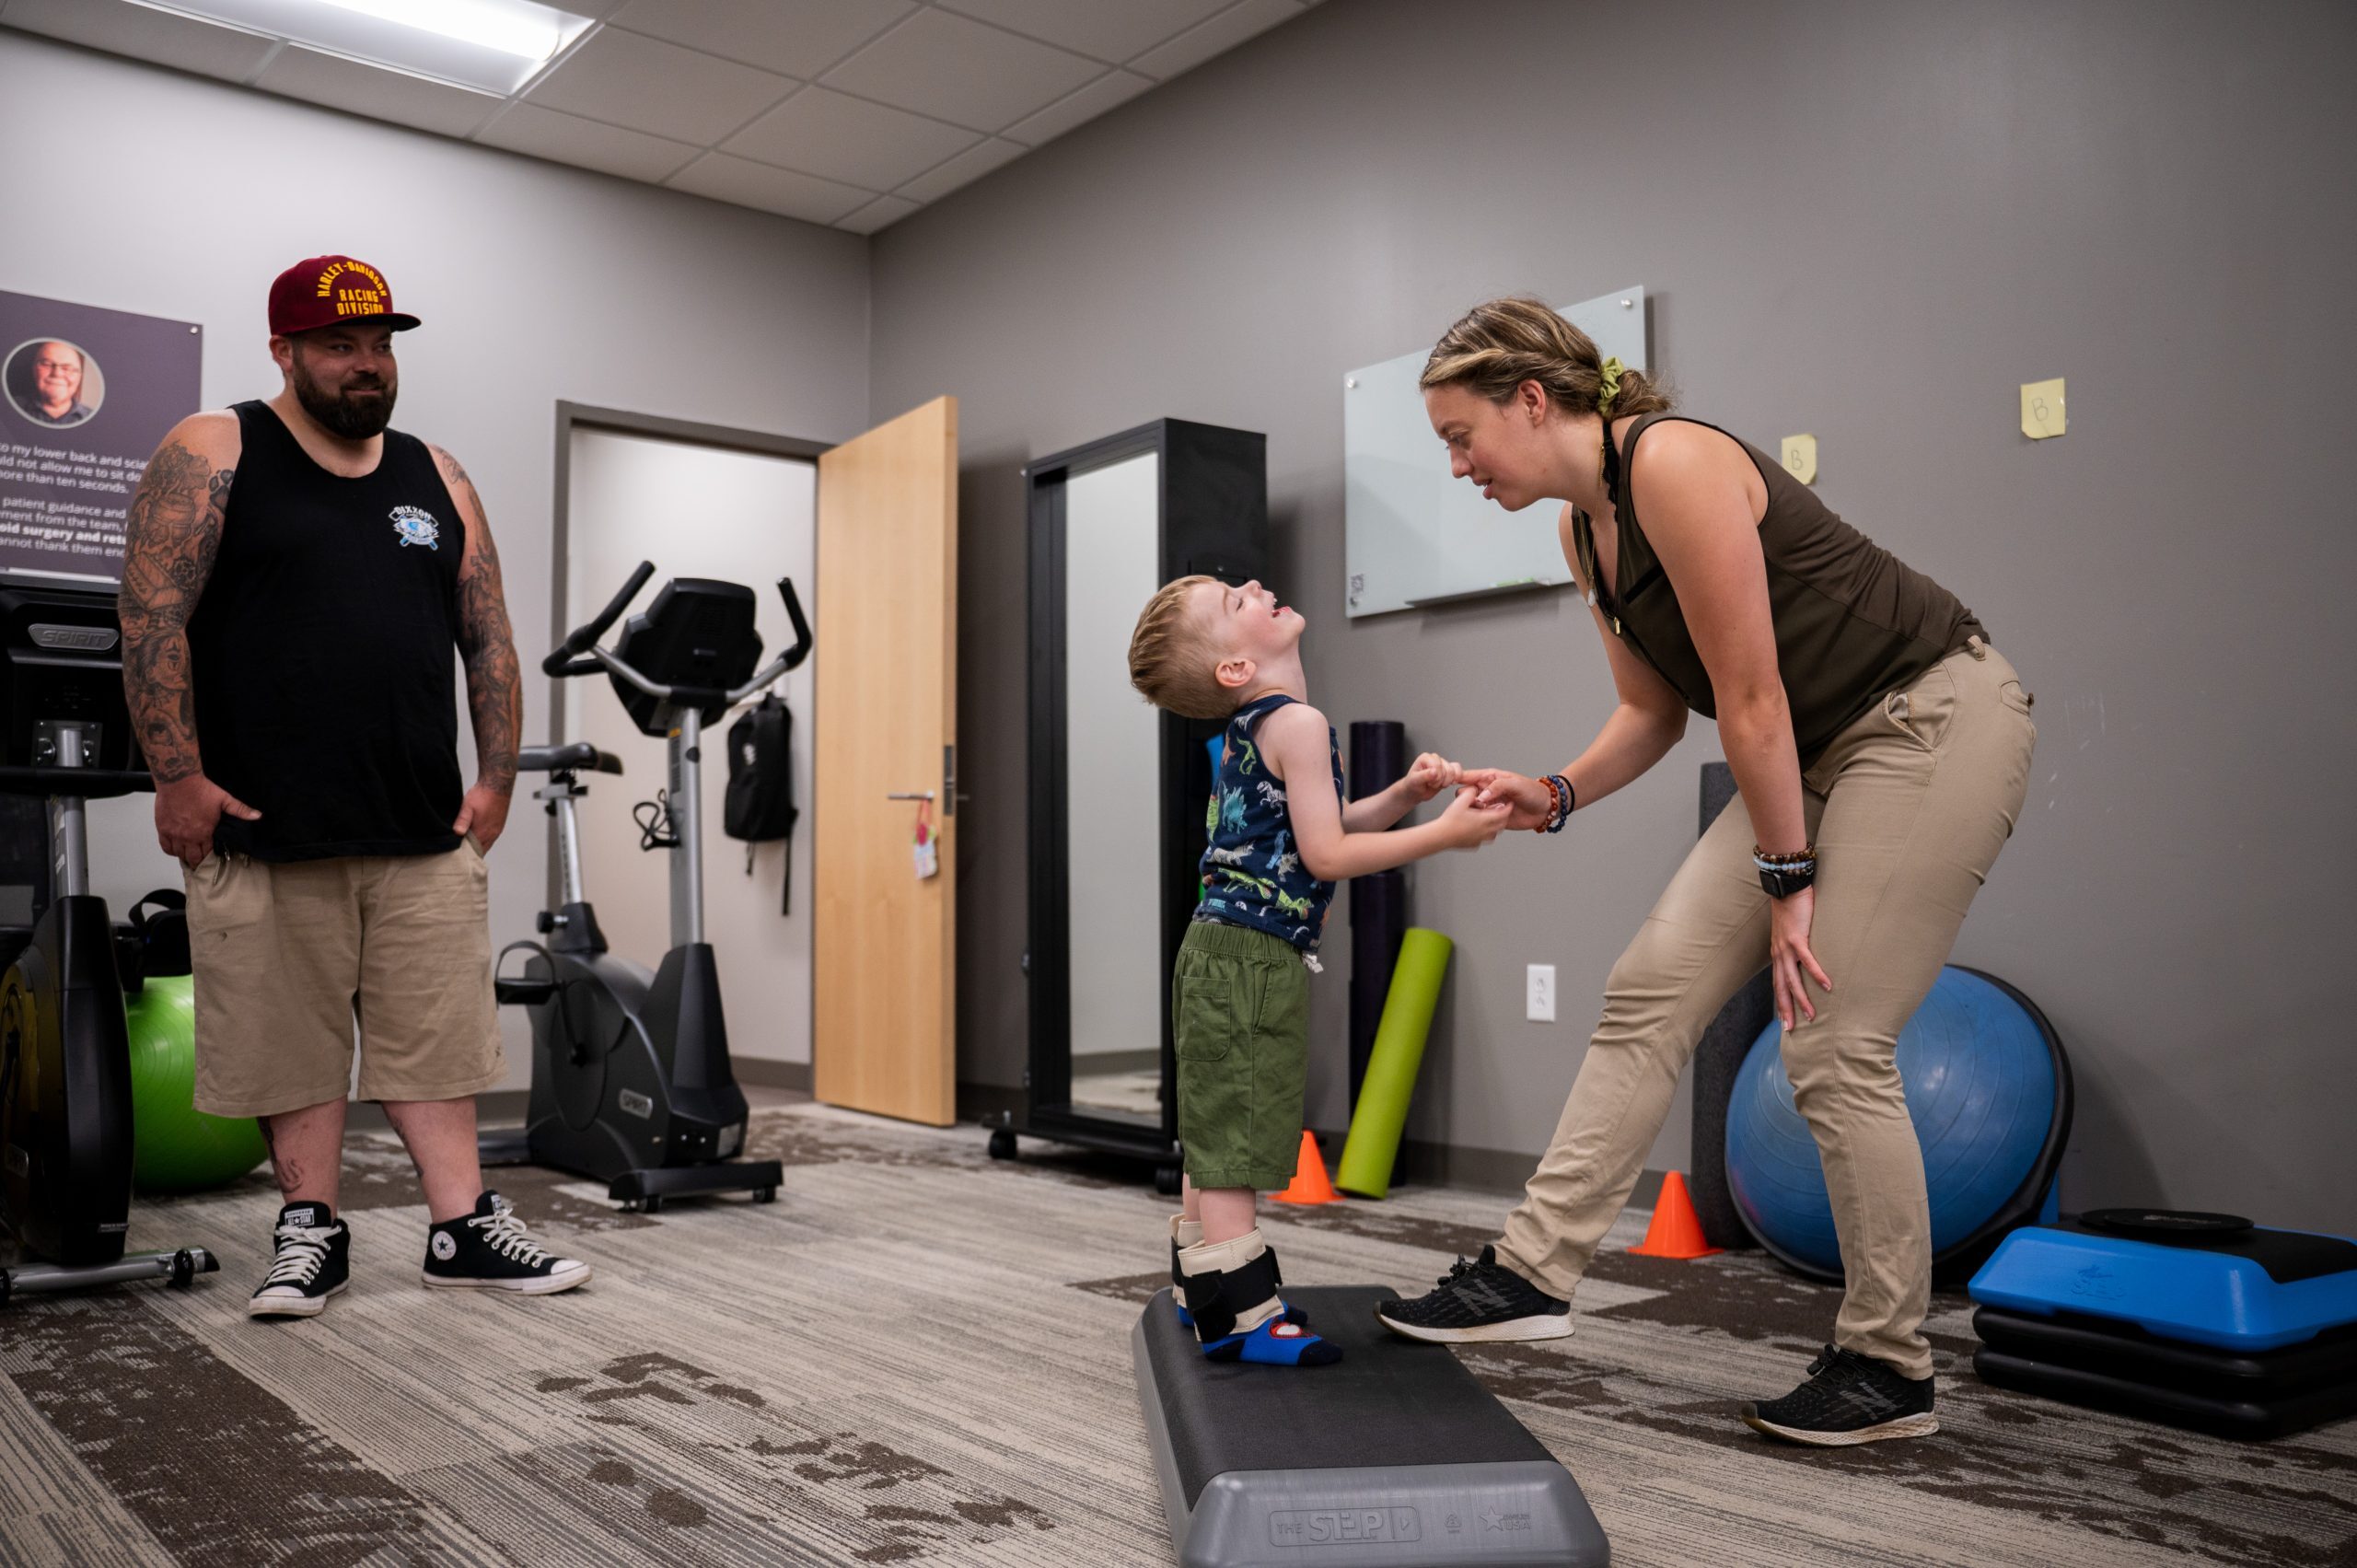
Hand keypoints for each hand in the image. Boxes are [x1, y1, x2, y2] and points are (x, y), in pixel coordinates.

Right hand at [154, 774, 260, 866]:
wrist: (179, 781)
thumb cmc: (200, 789)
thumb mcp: (225, 800)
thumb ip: (241, 810)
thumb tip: (257, 816)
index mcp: (203, 832)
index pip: (206, 854)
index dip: (209, 859)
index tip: (211, 860)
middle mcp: (187, 836)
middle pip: (192, 858)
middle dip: (197, 862)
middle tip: (200, 864)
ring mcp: (174, 834)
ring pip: (178, 854)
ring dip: (184, 856)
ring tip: (189, 857)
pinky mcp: (162, 828)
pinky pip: (165, 846)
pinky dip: (170, 850)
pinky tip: (175, 849)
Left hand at [453, 781, 511, 851]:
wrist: (497, 786)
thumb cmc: (483, 795)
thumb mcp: (468, 806)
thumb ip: (463, 820)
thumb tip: (458, 833)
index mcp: (483, 832)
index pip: (474, 852)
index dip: (466, 856)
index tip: (457, 857)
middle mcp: (491, 834)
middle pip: (480, 851)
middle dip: (471, 853)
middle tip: (460, 854)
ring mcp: (496, 831)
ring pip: (486, 845)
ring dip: (477, 847)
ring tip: (467, 847)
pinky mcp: (498, 826)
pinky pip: (490, 839)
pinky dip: (482, 841)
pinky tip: (476, 837)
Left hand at [1402, 751, 1460, 802]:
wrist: (1416, 792)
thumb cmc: (1413, 785)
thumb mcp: (1415, 781)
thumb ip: (1424, 776)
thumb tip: (1434, 771)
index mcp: (1426, 758)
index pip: (1438, 766)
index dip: (1435, 777)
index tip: (1428, 782)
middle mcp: (1435, 759)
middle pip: (1448, 769)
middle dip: (1441, 781)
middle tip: (1432, 784)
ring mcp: (1443, 764)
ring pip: (1454, 771)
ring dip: (1447, 782)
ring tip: (1437, 784)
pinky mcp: (1449, 771)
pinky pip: (1459, 772)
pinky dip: (1456, 779)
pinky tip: (1449, 783)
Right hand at [1436, 785, 1510, 848]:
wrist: (1438, 839)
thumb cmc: (1449, 822)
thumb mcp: (1460, 802)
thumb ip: (1470, 793)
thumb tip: (1474, 789)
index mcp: (1485, 819)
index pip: (1502, 813)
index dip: (1507, 807)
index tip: (1508, 803)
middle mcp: (1485, 831)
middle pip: (1500, 824)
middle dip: (1502, 817)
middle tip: (1500, 810)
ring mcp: (1479, 840)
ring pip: (1494, 834)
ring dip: (1495, 827)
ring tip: (1491, 820)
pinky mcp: (1473, 845)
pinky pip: (1484, 840)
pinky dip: (1485, 835)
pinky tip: (1479, 830)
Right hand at [1462, 768, 1553, 831]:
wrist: (1545, 808)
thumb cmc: (1533, 791)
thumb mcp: (1515, 784)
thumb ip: (1497, 787)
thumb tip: (1481, 795)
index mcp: (1490, 778)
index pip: (1469, 776)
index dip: (1458, 778)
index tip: (1451, 782)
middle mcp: (1488, 791)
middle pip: (1466, 793)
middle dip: (1468, 799)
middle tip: (1481, 803)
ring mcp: (1490, 805)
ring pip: (1472, 808)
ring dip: (1476, 811)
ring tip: (1490, 812)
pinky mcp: (1493, 818)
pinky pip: (1481, 820)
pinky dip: (1483, 821)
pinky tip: (1492, 820)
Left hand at [1769, 885, 1834, 1029]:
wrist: (1787, 887)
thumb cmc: (1793, 908)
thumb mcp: (1792, 932)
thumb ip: (1798, 946)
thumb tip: (1807, 956)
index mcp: (1778, 954)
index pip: (1778, 984)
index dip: (1780, 1003)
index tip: (1783, 1021)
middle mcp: (1779, 954)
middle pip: (1782, 988)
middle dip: (1786, 1010)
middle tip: (1791, 1030)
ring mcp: (1787, 947)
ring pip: (1793, 980)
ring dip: (1802, 999)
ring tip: (1812, 1016)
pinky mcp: (1797, 938)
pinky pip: (1808, 961)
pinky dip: (1817, 974)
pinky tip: (1826, 987)